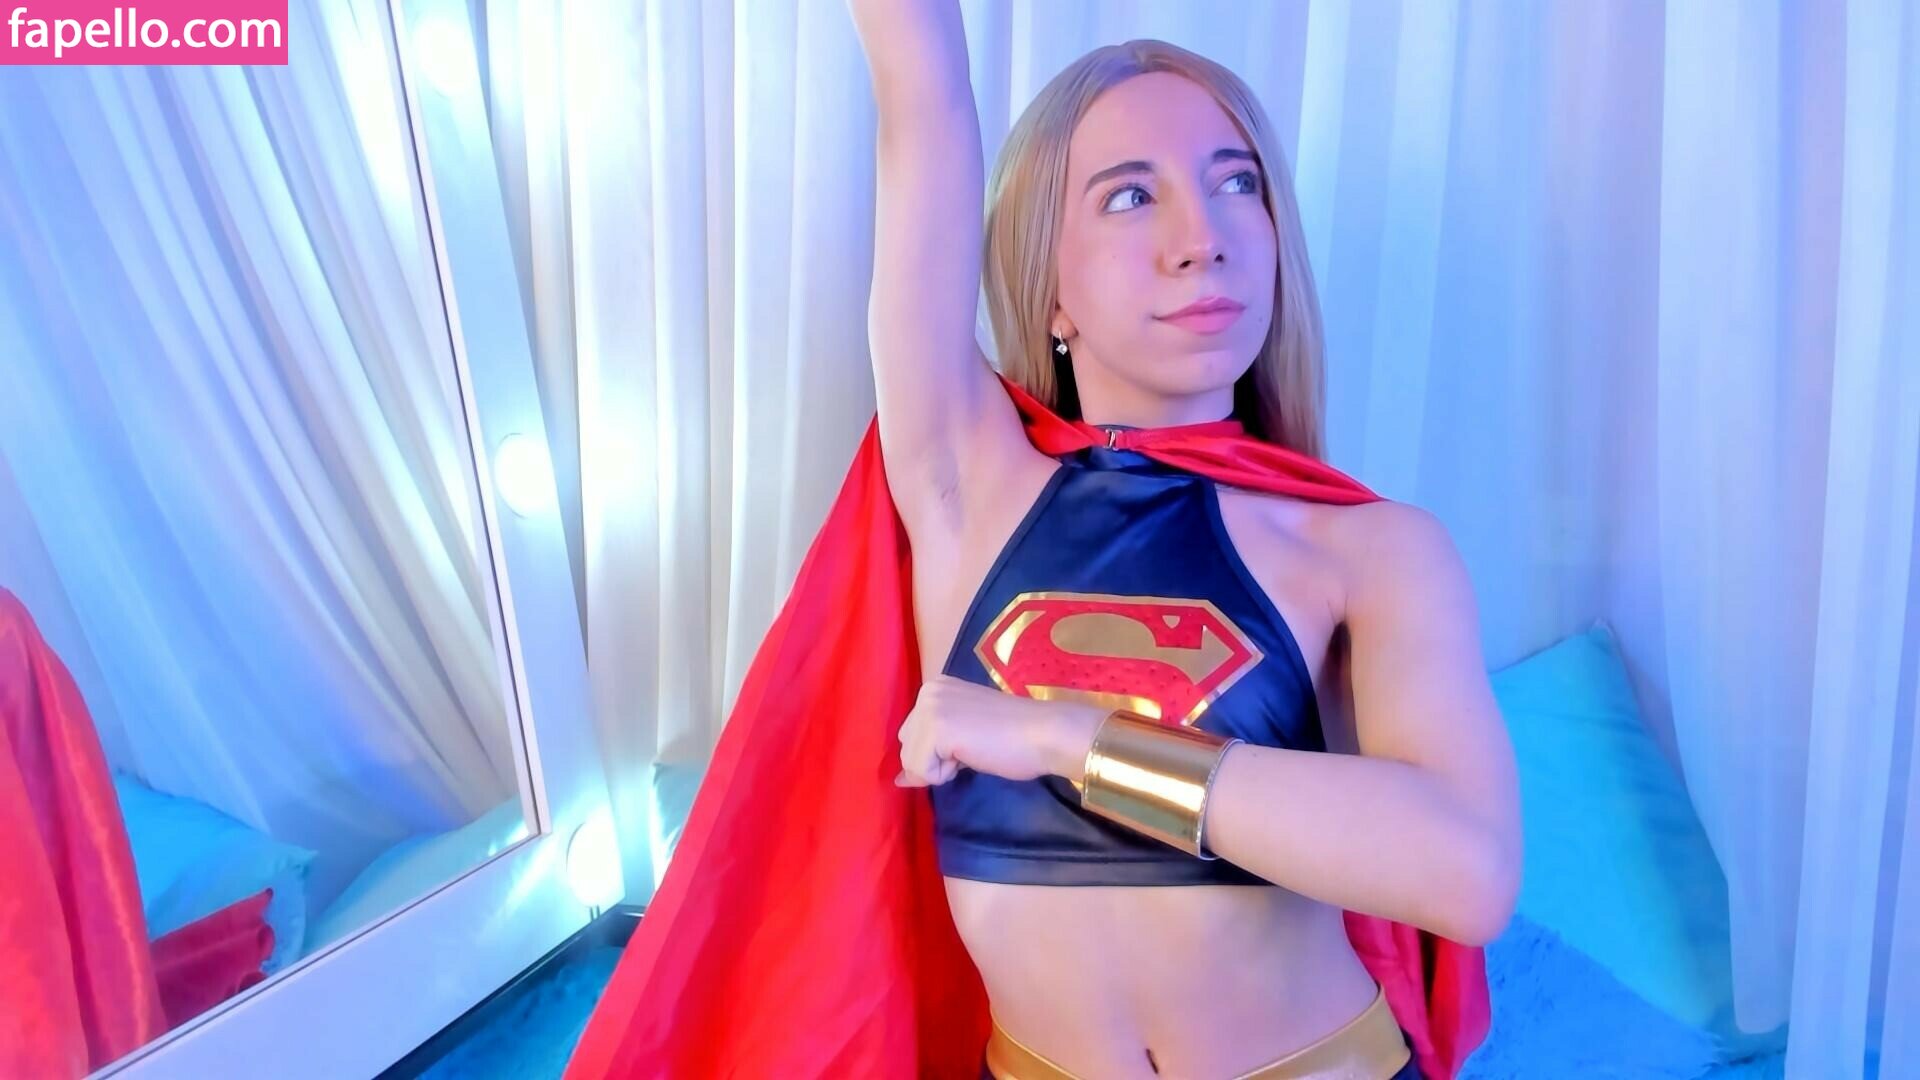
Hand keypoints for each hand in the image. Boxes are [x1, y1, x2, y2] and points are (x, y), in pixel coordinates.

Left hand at [895, 674, 1107, 786]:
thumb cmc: (1013, 736)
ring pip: (910, 761)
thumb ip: (932, 748)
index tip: (971, 741)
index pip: (912, 735)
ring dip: (939, 769)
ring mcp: (930, 708)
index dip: (937, 752)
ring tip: (973, 751)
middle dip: (934, 759)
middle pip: (906, 746)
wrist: (1045, 733)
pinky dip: (944, 775)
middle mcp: (927, 691)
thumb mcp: (962, 736)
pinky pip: (921, 771)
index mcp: (935, 687)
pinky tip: (971, 756)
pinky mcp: (937, 729)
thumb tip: (899, 781)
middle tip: (972, 747)